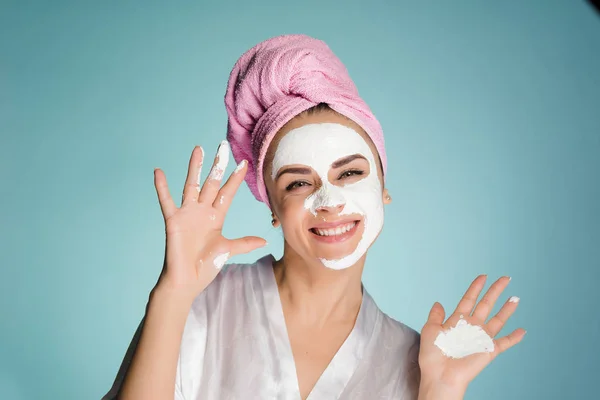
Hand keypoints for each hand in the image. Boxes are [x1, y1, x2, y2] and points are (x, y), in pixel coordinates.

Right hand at [153, 141, 265, 298]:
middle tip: (223, 146)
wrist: (187, 281)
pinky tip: (159, 172)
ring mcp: (187, 214)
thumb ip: (244, 243)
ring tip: (198, 149)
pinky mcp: (174, 221)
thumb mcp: (227, 251)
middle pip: (212, 183)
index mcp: (216, 217)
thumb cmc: (205, 267)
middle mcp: (202, 211)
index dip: (235, 178)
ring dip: (195, 167)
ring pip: (192, 185)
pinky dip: (162, 187)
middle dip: (218, 165)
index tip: (244, 163)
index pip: (228, 193)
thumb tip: (264, 240)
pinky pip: (167, 201)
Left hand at [418, 276, 525, 396]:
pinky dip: (514, 338)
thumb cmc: (432, 356)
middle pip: (486, 304)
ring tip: (516, 298)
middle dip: (495, 291)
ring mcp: (481, 338)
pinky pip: (505, 343)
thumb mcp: (430, 330)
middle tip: (505, 278)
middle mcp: (471, 327)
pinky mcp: (489, 351)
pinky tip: (523, 331)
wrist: (440, 375)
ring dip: (507, 309)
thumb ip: (435, 315)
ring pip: (498, 320)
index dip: (476, 287)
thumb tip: (438, 302)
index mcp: (457, 321)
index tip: (483, 276)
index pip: (469, 299)